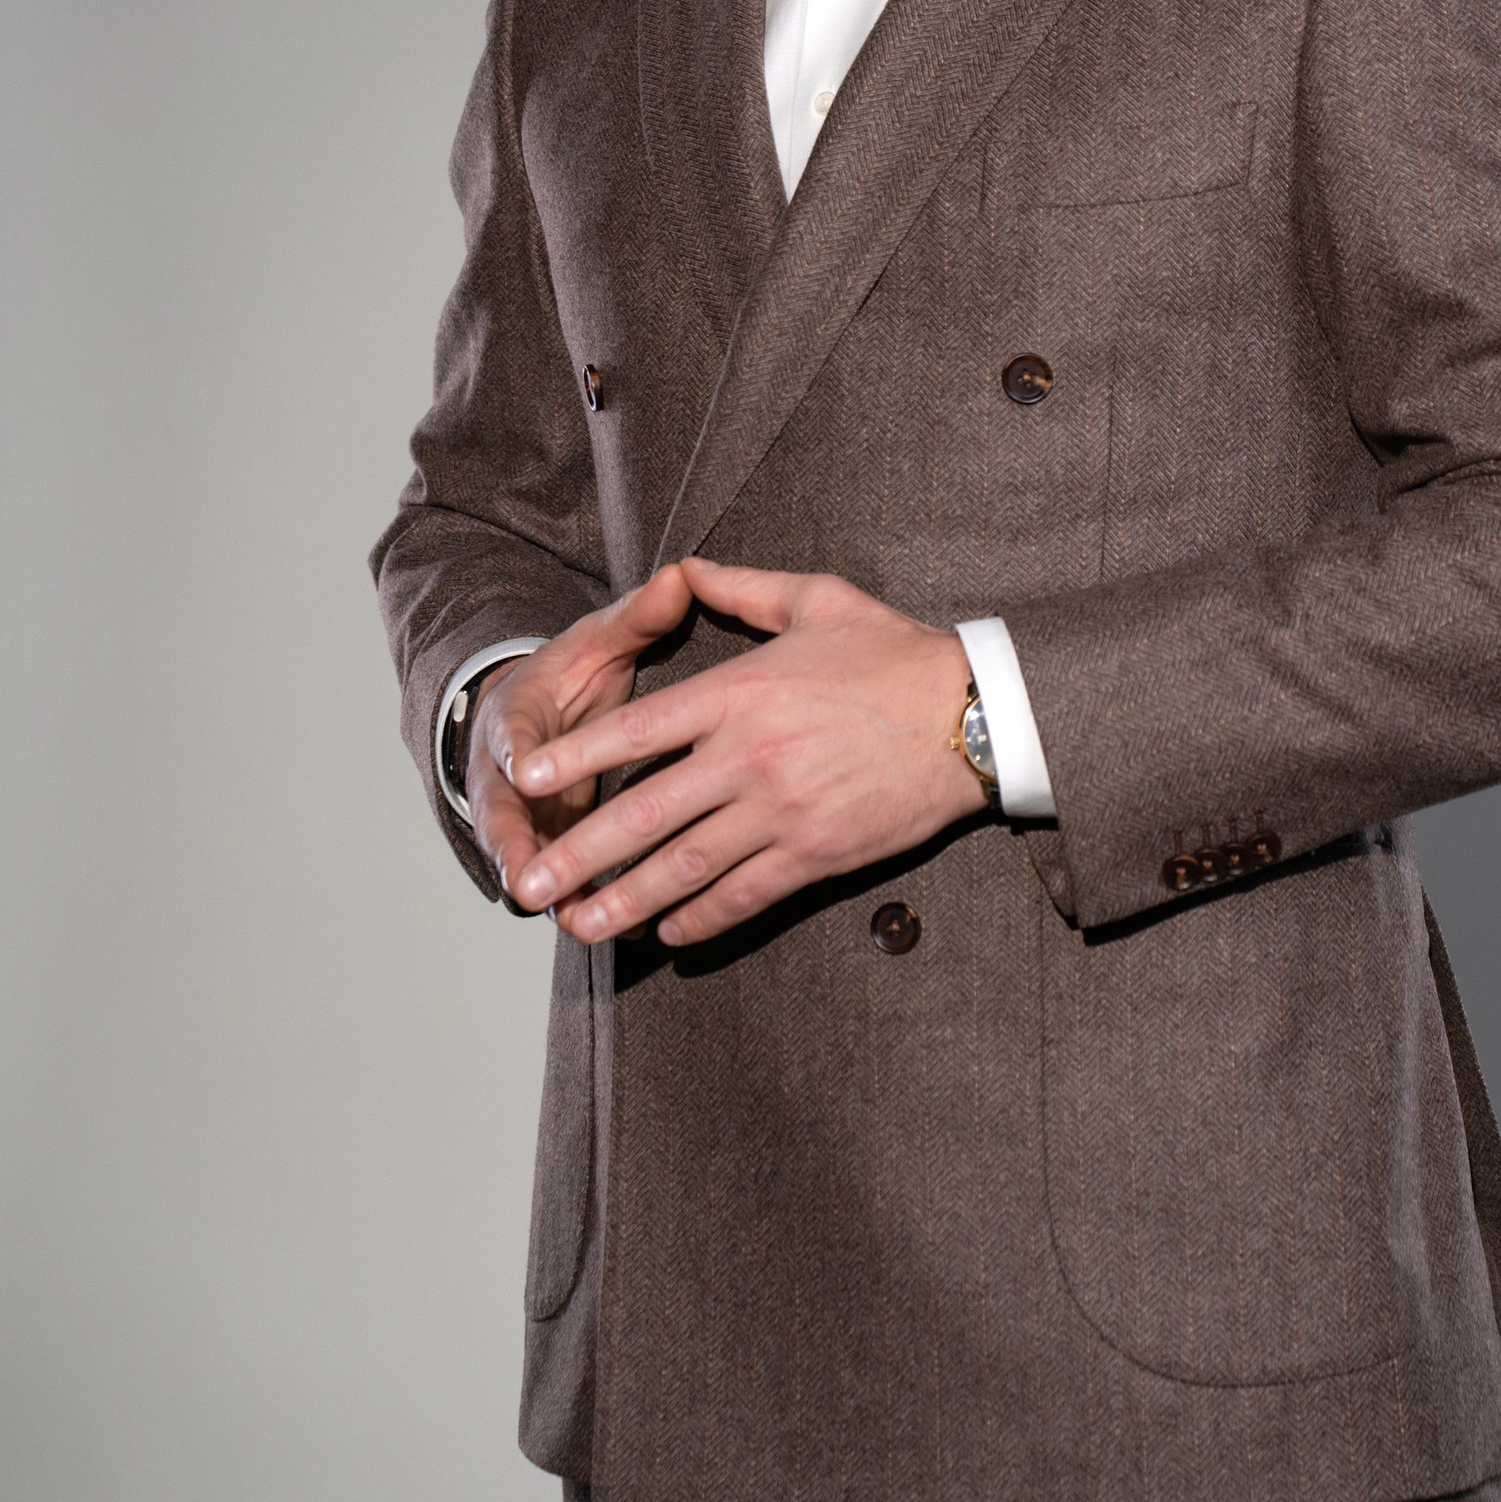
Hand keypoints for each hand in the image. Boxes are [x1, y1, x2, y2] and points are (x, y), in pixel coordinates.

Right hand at [466, 563, 695, 910]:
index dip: (516, 757)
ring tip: (573, 922)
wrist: (536, 713)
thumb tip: (680, 577)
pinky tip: (618, 929)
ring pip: (526, 861)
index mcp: (515, 718)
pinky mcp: (545, 846)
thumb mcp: (595, 641)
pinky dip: (580, 902)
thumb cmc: (569, 675)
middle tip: (528, 884)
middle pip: (502, 817)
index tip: (523, 773)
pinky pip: (559, 881)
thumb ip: (637, 618)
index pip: (510, 738)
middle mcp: (507, 776)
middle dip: (514, 850)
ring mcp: (522, 818)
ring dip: (548, 891)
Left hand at [505, 559, 983, 947]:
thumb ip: (743, 587)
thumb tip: (688, 568)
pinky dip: (700, 918)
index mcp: (741, 692)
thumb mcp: (818, 598)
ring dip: (626, 901)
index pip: (637, 731)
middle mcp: (750, 757)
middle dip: (580, 853)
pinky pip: (744, 894)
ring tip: (579, 926)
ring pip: (685, 867)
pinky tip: (666, 933)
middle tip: (529, 887)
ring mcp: (782, 812)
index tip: (526, 781)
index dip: (576, 758)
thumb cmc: (896, 652)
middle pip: (645, 813)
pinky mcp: (816, 853)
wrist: (974, 716)